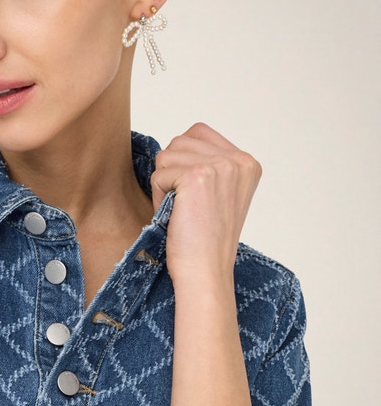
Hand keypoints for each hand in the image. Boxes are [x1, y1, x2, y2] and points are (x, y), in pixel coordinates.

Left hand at [151, 123, 260, 286]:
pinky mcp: (197, 176)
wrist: (206, 272)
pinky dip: (159, 198)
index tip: (195, 196)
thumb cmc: (206, 241)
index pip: (198, 133)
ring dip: (164, 185)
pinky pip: (158, 174)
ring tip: (182, 212)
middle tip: (187, 207)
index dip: (183, 162)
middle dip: (172, 174)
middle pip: (180, 141)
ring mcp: (220, 166)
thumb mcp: (218, 193)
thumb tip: (177, 144)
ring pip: (166, 155)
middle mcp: (239, 160)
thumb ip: (208, 163)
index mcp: (248, 163)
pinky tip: (176, 217)